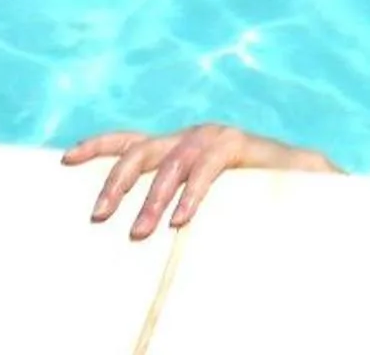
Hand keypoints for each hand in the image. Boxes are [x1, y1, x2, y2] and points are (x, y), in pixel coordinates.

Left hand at [62, 121, 339, 238]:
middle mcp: (191, 136)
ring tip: (139, 233)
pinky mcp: (238, 145)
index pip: (129, 140)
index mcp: (178, 146)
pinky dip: (191, 195)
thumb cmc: (248, 190)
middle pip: (140, 151)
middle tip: (99, 217)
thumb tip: (137, 230)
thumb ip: (176, 201)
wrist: (305, 175)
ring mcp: (215, 137)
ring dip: (152, 199)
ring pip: (170, 163)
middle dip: (115, 182)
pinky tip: (180, 220)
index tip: (64, 158)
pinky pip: (206, 169)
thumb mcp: (202, 196)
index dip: (96, 146)